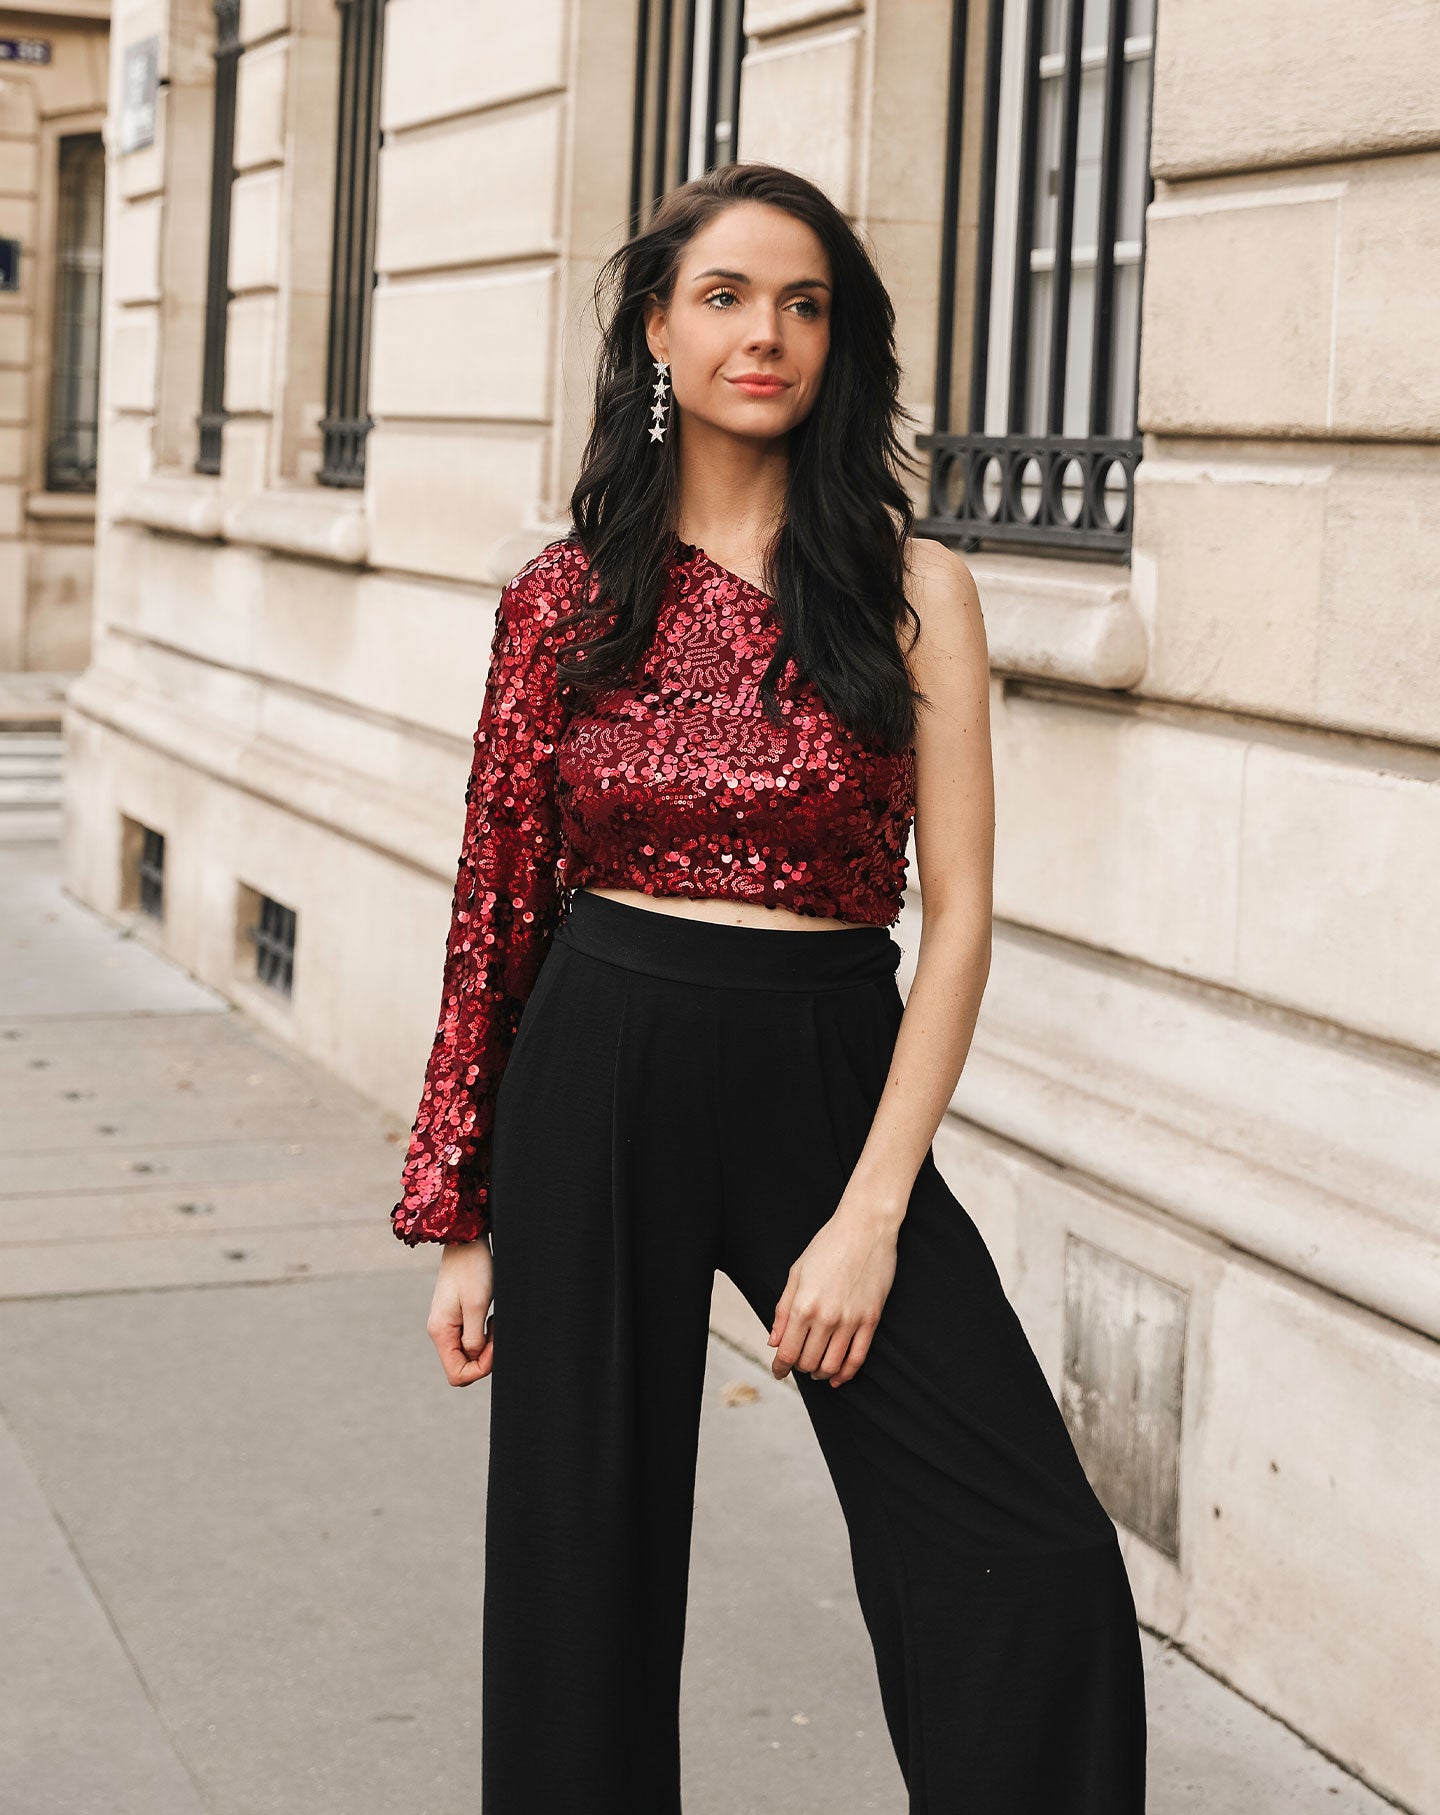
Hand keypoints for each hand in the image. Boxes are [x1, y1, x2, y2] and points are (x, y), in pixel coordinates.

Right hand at [426, 1238, 494, 1384]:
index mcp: (440, 1332)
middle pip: (463, 1366)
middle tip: (497, 1332)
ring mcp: (448, 1325)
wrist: (467, 1240)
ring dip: (486, 1346)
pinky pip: (471, 1339)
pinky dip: (485, 1335)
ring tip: (495, 1322)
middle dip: (485, 1358)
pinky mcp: (457, 1316)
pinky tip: (492, 1319)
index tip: (494, 1345)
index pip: (458, 1374)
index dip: (481, 1368)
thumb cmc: (473, 1268)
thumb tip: (475, 1358)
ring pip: (469, 1353)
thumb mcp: (476, 1305)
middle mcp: (441, 1332)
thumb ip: (474, 1338)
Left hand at [766, 1205, 898, 1387]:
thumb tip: (774, 1341)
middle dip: (799, 1368)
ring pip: (832, 1365)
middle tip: (797, 1363)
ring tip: (816, 1370)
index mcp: (803, 1306)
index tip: (778, 1371)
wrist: (865, 1228)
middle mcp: (826, 1318)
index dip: (780, 1367)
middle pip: (809, 1362)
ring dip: (821, 1373)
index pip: (788, 1352)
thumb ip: (783, 1310)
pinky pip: (858, 1357)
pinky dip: (846, 1373)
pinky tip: (838, 1377)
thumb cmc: (827, 1245)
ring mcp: (851, 1321)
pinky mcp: (871, 1320)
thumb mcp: (796, 1273)